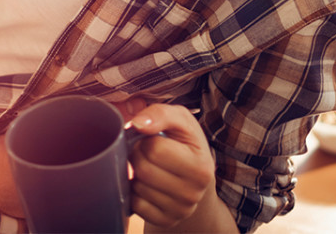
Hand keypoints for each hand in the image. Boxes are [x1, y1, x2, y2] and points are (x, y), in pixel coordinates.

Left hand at [127, 104, 215, 227]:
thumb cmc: (184, 142)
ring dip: (136, 173)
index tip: (152, 139)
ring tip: (148, 166)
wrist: (195, 177)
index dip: (147, 139)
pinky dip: (135, 192)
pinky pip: (135, 206)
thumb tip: (137, 123)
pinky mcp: (165, 221)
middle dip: (138, 155)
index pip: (155, 149)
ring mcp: (180, 211)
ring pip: (138, 188)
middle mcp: (193, 193)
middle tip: (144, 152)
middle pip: (144, 170)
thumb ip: (160, 114)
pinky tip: (146, 184)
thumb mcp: (180, 120)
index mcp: (201, 166)